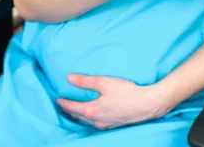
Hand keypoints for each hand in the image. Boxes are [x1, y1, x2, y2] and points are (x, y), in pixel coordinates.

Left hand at [56, 74, 170, 129]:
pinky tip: (93, 114)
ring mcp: (105, 124)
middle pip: (78, 116)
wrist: (146, 104)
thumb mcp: (104, 82)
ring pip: (87, 121)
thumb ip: (85, 81)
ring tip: (75, 111)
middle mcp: (96, 120)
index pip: (72, 107)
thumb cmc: (126, 92)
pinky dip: (90, 118)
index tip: (57, 100)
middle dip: (69, 111)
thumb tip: (69, 78)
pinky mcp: (114, 124)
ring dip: (79, 115)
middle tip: (63, 106)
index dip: (64, 103)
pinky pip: (96, 122)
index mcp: (92, 110)